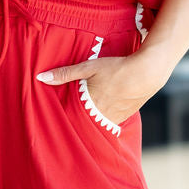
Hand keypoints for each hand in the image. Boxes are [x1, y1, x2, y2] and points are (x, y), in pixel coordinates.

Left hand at [35, 53, 159, 127]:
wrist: (147, 72)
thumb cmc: (116, 68)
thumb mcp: (88, 67)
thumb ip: (65, 74)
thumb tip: (41, 78)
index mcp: (89, 105)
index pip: (70, 117)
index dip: (64, 116)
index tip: (56, 118)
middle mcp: (101, 115)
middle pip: (83, 121)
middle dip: (77, 117)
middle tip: (70, 115)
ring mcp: (115, 118)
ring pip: (97, 121)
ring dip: (92, 117)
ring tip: (88, 110)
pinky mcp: (125, 116)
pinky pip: (110, 120)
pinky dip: (105, 116)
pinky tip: (104, 107)